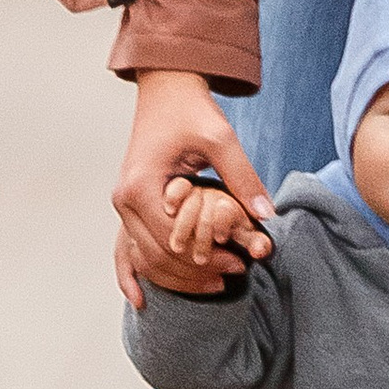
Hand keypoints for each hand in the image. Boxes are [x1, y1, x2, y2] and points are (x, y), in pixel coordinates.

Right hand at [113, 72, 272, 310]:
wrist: (166, 89)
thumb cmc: (191, 110)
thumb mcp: (221, 139)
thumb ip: (242, 178)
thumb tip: (266, 216)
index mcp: (141, 186)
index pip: (173, 241)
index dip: (207, 257)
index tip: (239, 264)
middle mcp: (124, 200)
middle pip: (157, 257)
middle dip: (195, 273)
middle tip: (233, 276)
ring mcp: (122, 205)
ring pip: (145, 258)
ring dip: (177, 277)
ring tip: (215, 284)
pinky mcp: (129, 205)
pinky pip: (129, 248)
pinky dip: (137, 273)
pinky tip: (146, 298)